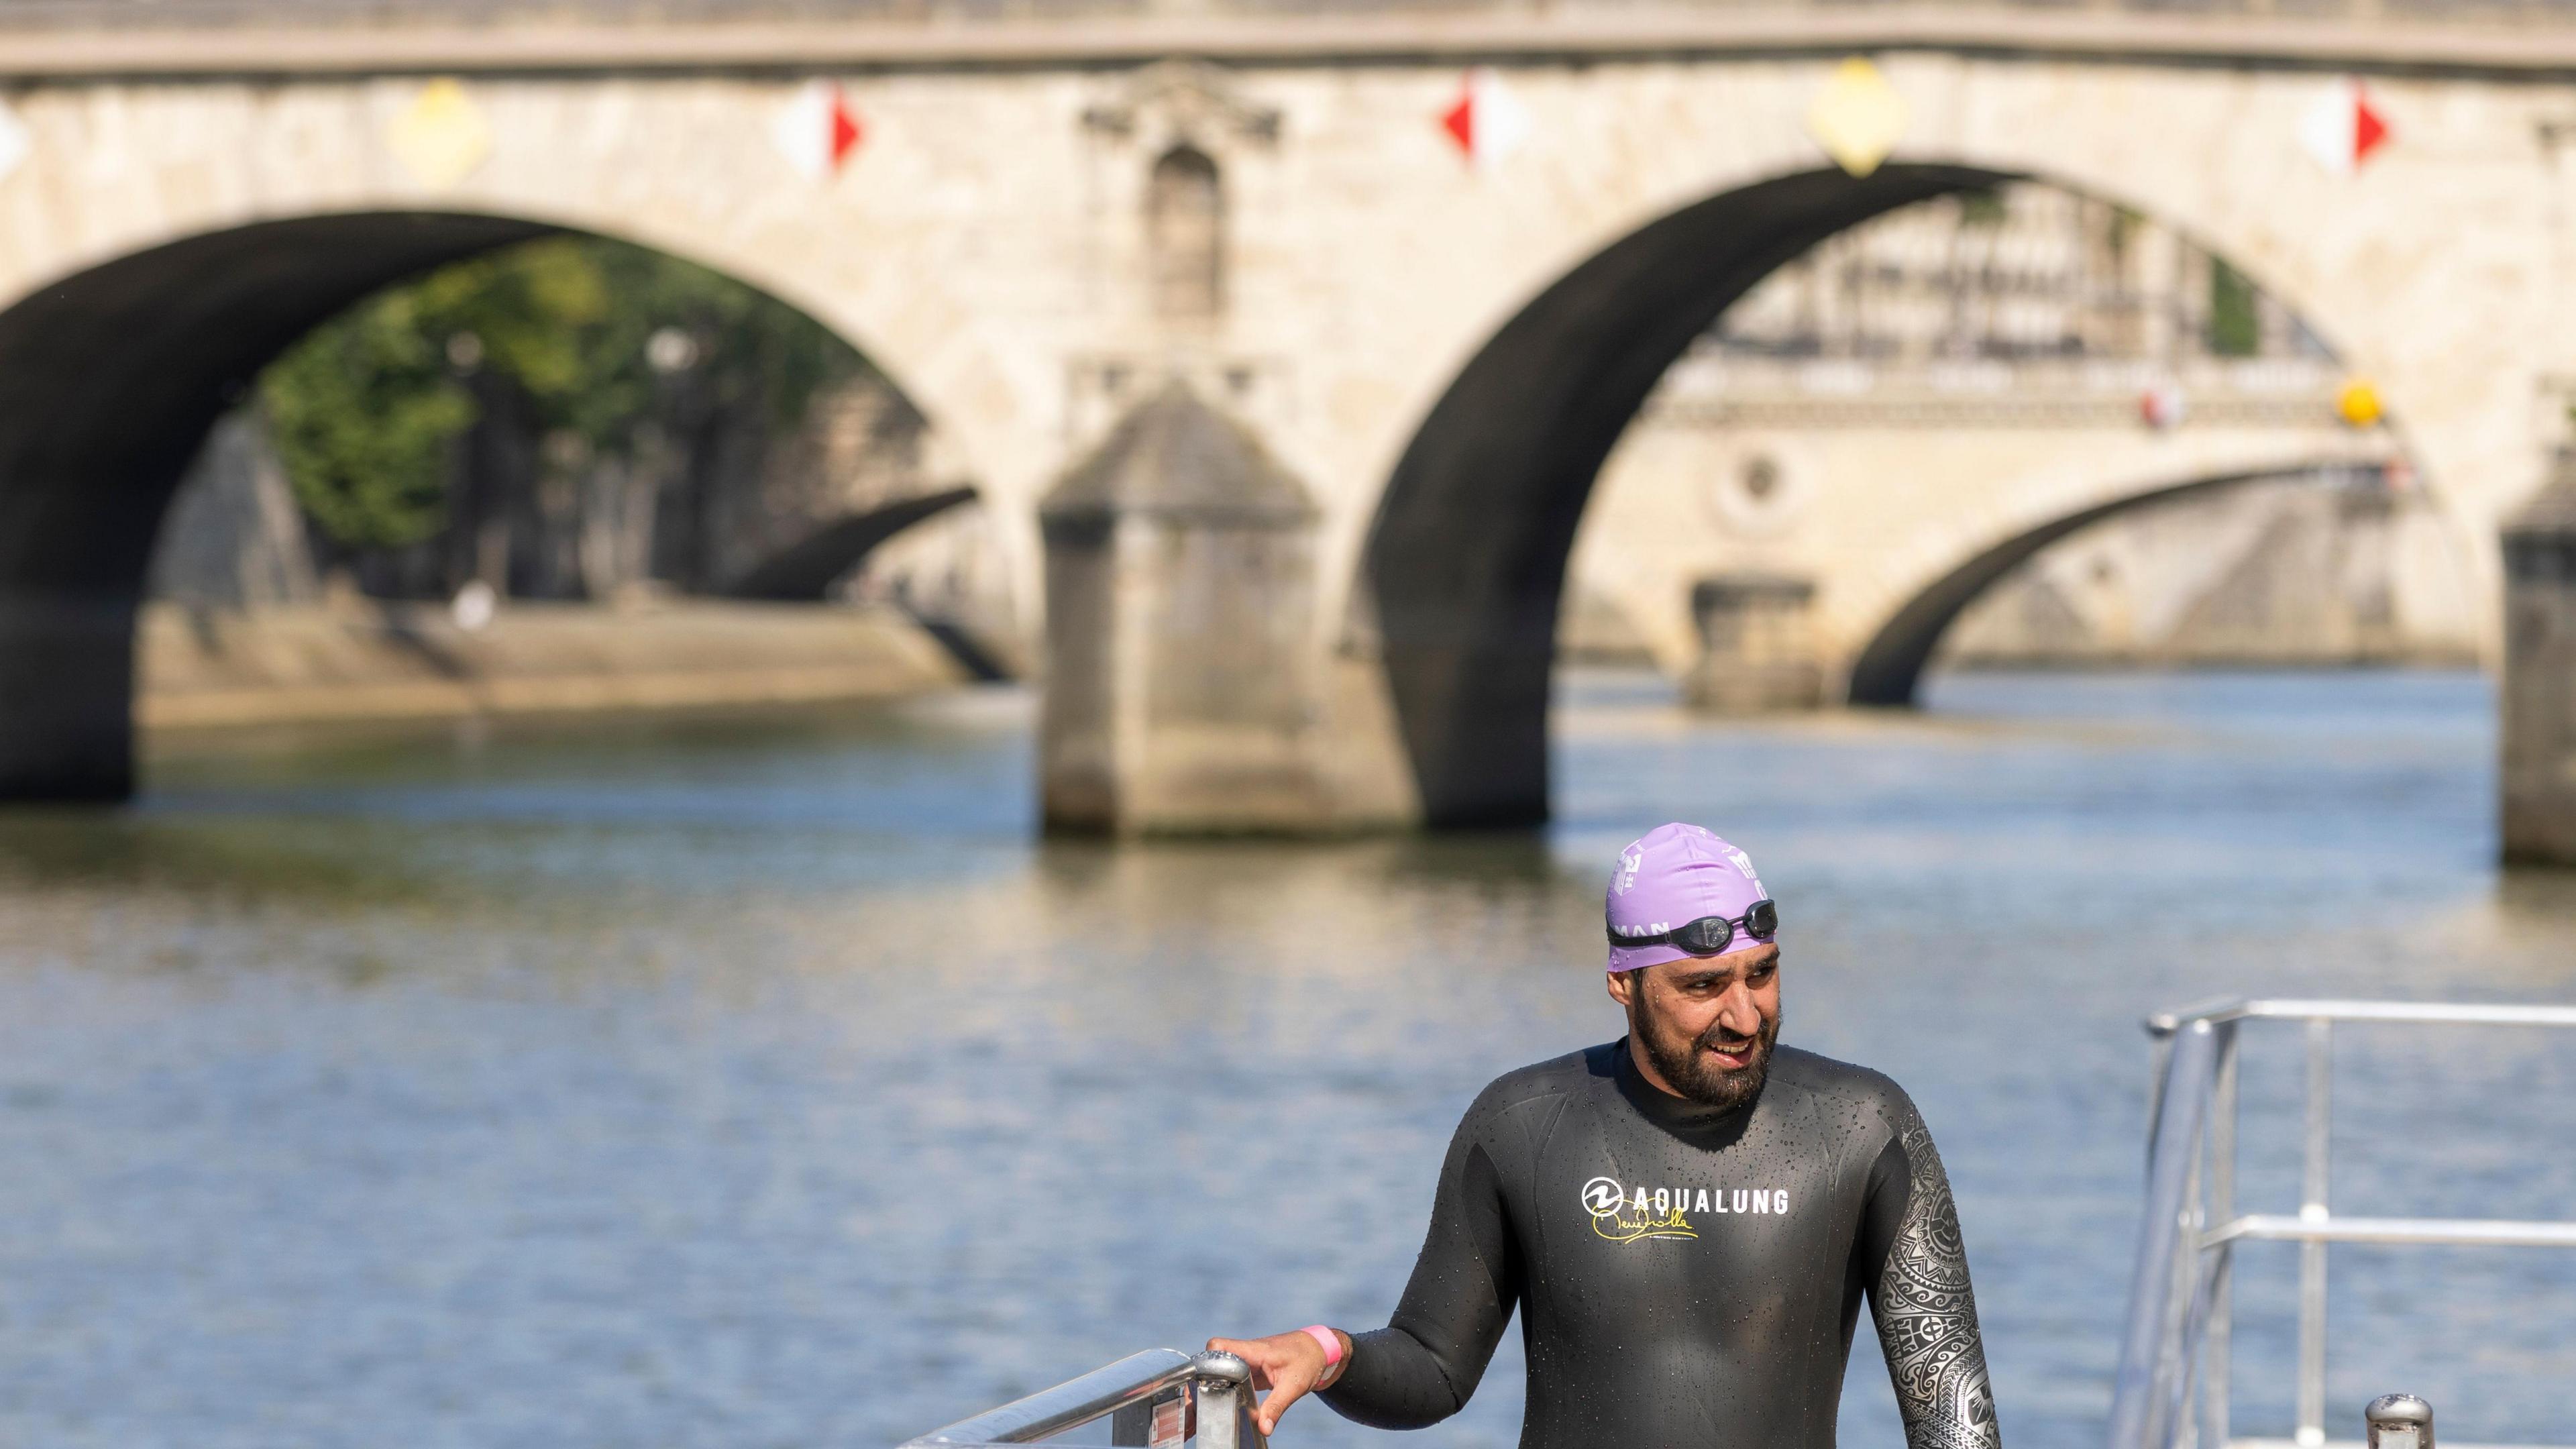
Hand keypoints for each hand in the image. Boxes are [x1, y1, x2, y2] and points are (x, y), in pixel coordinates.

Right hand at [1206, 1327, 1351, 1435]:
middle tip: (1195, 1403)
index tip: (1202, 1383)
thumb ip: (1276, 1407)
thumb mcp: (1293, 1386)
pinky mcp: (1251, 1371)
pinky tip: (1222, 1405)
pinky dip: (1225, 1390)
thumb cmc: (1308, 1360)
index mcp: (1253, 1350)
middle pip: (1214, 1361)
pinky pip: (1232, 1378)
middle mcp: (1246, 1354)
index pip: (1219, 1346)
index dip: (1206, 1361)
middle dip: (1202, 1380)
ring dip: (1212, 1386)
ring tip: (1202, 1408)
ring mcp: (1248, 1362)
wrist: (1320, 1350)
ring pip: (1221, 1371)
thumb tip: (1264, 1429)